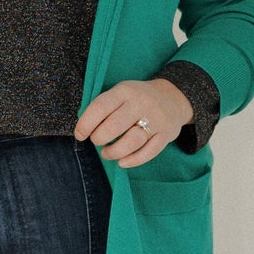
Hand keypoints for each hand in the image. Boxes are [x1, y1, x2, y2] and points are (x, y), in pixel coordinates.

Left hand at [73, 78, 192, 167]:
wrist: (173, 97)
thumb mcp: (121, 92)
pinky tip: (122, 161)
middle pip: (114, 126)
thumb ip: (104, 107)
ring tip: (107, 154)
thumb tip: (83, 129)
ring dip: (114, 152)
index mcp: (125, 91)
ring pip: (131, 142)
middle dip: (99, 138)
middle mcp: (141, 103)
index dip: (86, 124)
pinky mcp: (166, 134)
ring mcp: (156, 119)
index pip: (100, 107)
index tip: (80, 135)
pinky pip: (148, 152)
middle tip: (97, 141)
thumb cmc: (137, 98)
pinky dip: (132, 160)